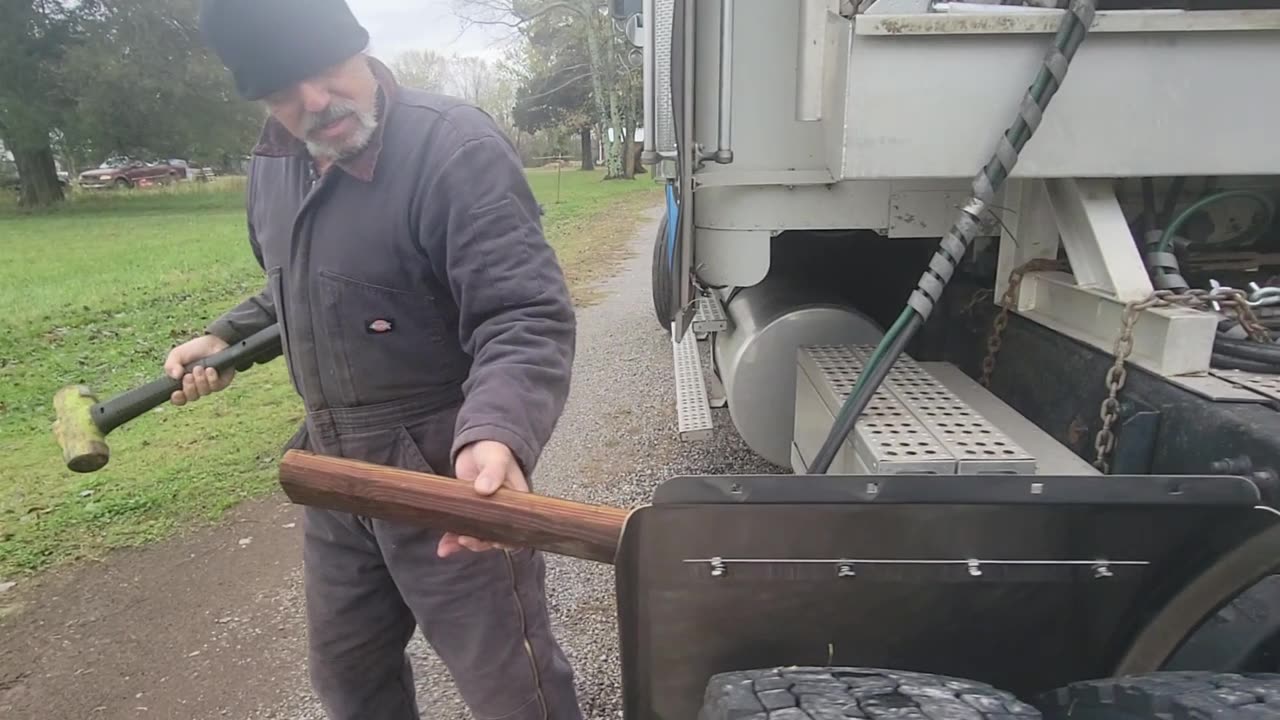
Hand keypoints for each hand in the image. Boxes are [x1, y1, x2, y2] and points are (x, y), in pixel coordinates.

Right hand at [164, 334, 233, 405]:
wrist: (213, 341)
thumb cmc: (194, 349)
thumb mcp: (177, 354)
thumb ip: (171, 364)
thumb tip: (175, 376)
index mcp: (182, 383)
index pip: (179, 398)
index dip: (177, 399)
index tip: (176, 393)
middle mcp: (196, 387)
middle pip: (191, 397)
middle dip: (189, 387)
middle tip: (188, 376)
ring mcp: (208, 386)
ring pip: (203, 392)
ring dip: (200, 380)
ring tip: (199, 368)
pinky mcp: (220, 383)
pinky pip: (215, 387)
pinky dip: (211, 378)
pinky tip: (210, 369)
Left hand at [438, 440, 527, 557]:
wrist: (477, 444)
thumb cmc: (495, 450)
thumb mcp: (496, 459)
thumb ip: (493, 472)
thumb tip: (484, 489)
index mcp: (516, 503)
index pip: (514, 530)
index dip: (503, 540)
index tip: (490, 541)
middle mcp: (502, 512)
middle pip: (494, 537)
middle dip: (478, 543)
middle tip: (464, 539)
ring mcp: (484, 513)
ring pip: (476, 536)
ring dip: (462, 543)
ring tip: (447, 547)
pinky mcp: (468, 510)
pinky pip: (462, 529)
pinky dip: (452, 539)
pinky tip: (443, 546)